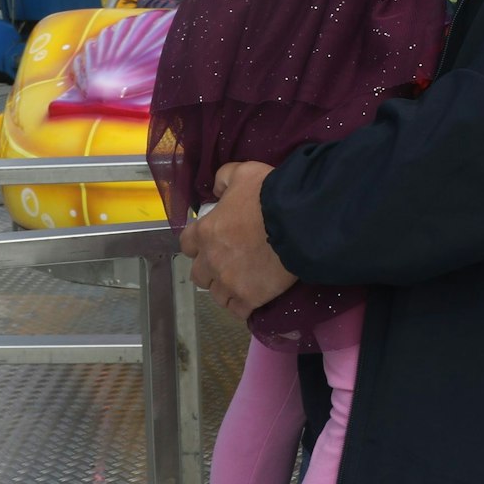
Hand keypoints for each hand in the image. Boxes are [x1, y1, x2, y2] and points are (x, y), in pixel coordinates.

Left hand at [178, 161, 296, 319]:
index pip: (186, 245)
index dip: (197, 244)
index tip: (210, 242)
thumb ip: (224, 178)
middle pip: (199, 275)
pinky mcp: (249, 298)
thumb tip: (217, 189)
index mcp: (205, 231)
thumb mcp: (243, 172)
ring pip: (217, 295)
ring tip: (242, 282)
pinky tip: (252, 297)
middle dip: (210, 269)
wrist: (296, 221)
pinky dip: (243, 305)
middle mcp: (211, 260)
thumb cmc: (268, 194)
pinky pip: (238, 310)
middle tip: (228, 263)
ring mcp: (229, 282)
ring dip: (226, 289)